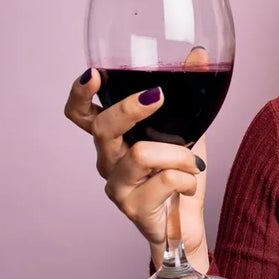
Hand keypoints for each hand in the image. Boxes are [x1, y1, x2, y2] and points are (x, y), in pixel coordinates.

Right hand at [63, 47, 211, 271]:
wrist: (187, 224)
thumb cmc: (179, 176)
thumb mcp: (188, 130)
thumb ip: (188, 96)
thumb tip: (198, 53)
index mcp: (114, 139)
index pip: (81, 114)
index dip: (80, 93)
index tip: (94, 72)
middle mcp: (107, 160)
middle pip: (103, 127)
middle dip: (130, 108)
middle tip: (157, 97)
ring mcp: (117, 186)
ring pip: (141, 153)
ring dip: (178, 153)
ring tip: (192, 163)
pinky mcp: (133, 208)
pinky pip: (165, 180)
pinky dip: (187, 178)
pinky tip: (189, 185)